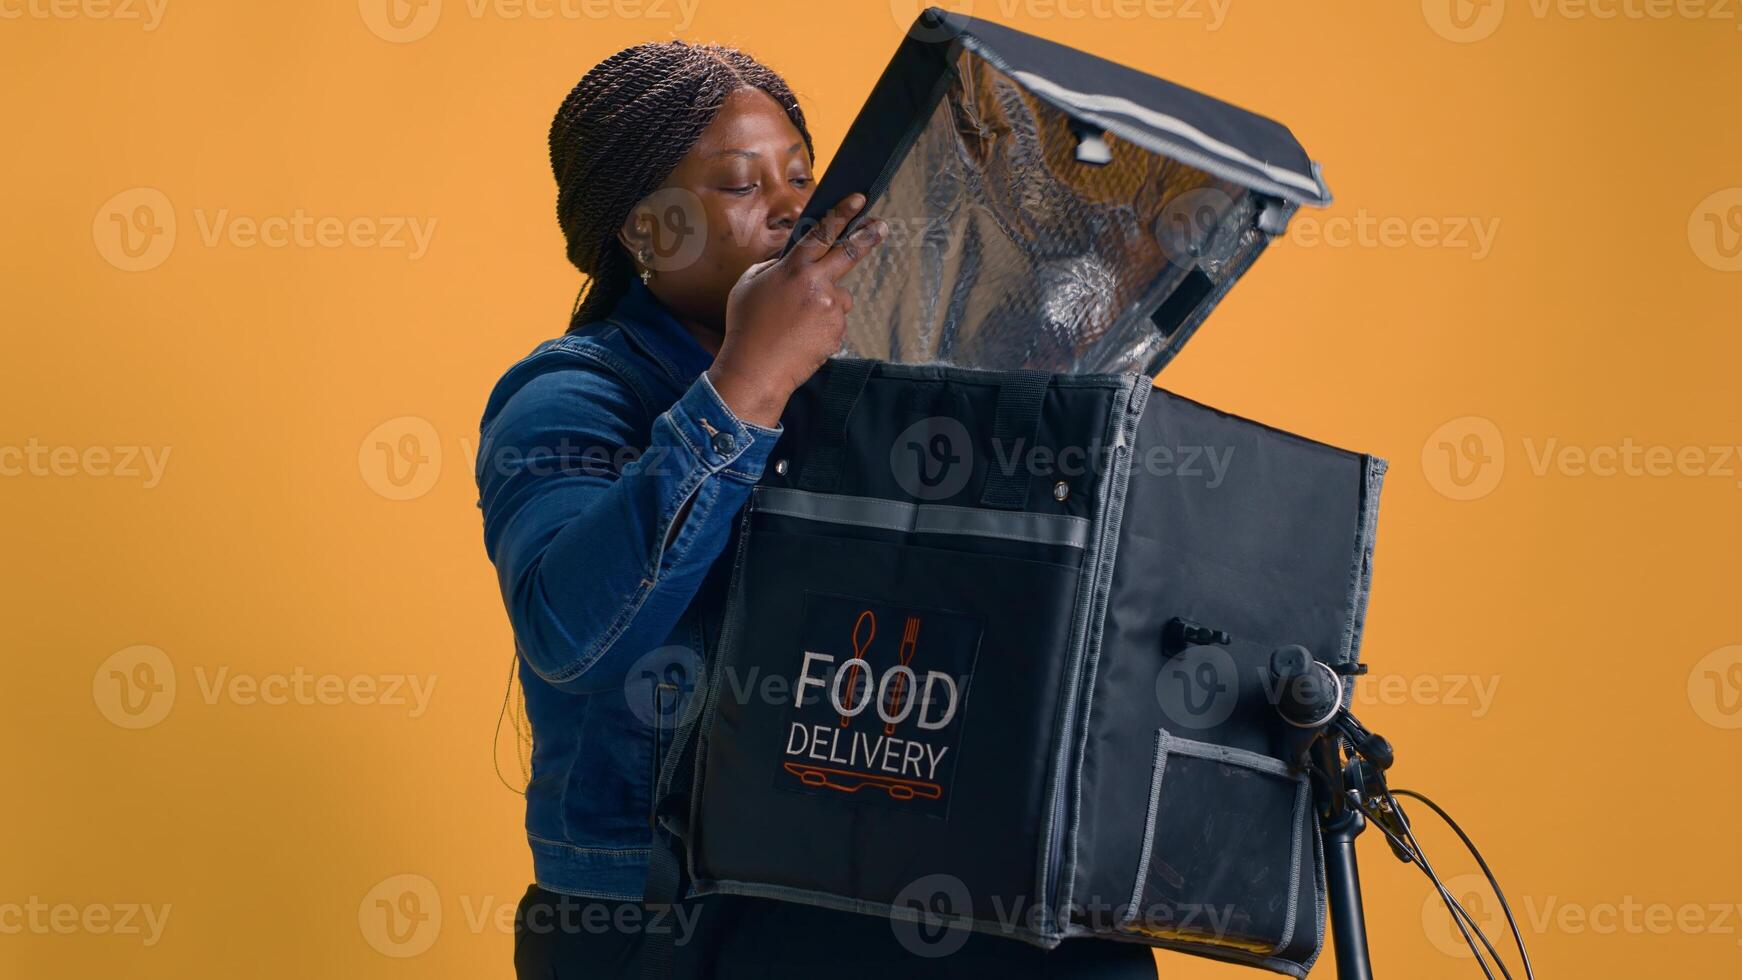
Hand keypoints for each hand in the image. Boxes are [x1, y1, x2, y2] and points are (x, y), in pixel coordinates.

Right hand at [707, 194, 886, 428]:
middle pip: (850, 253)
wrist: (757, 368)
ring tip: (797, 322)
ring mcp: (830, 307)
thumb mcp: (748, 284)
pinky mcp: (837, 330)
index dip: (842, 213)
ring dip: (826, 303)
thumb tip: (789, 261)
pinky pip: (835, 321)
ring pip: (839, 296)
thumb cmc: (747, 326)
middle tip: (881, 226)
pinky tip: (801, 336)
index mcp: (794, 267)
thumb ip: (772, 267)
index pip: (823, 232)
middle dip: (868, 236)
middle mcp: (817, 283)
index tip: (858, 200)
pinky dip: (822, 326)